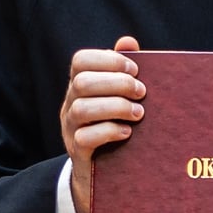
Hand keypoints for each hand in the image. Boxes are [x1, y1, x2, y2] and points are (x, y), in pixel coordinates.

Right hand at [61, 35, 145, 212]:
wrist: (104, 171)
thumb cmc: (116, 124)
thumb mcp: (119, 97)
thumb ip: (122, 71)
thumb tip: (128, 41)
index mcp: (79, 86)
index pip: (80, 61)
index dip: (107, 60)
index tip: (135, 68)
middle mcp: (70, 104)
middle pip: (83, 83)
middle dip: (117, 84)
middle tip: (143, 93)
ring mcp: (70, 128)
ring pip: (82, 109)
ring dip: (116, 107)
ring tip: (139, 114)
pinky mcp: (77, 152)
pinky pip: (85, 138)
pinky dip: (109, 132)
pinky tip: (128, 133)